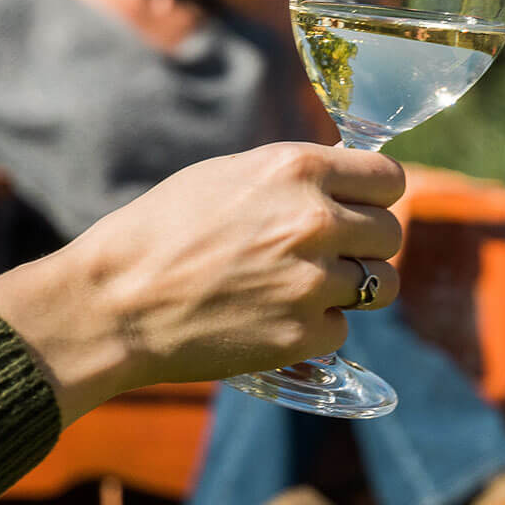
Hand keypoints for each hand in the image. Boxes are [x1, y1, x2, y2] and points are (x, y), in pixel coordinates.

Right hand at [0, 142, 405, 422]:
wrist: (113, 303)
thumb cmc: (159, 232)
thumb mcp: (228, 176)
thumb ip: (295, 178)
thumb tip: (344, 182)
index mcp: (298, 169)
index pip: (389, 177)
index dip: (377, 195)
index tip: (363, 207)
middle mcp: (316, 221)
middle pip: (391, 233)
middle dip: (367, 244)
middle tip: (329, 255)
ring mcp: (313, 281)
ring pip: (381, 286)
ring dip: (355, 289)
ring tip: (307, 289)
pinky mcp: (303, 335)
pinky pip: (342, 329)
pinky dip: (316, 329)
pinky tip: (274, 319)